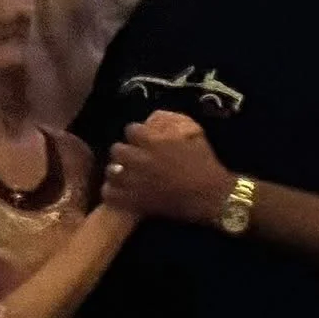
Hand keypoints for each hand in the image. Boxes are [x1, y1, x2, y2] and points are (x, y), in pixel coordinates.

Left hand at [102, 116, 233, 224]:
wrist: (209, 194)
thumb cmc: (204, 163)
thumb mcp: (195, 134)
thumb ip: (173, 122)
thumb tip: (155, 116)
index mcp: (154, 142)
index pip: (130, 129)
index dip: (136, 133)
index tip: (142, 138)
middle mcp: (140, 160)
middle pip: (116, 149)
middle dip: (123, 150)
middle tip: (132, 155)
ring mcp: (134, 181)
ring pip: (110, 170)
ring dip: (117, 170)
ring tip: (125, 173)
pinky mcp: (133, 200)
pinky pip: (109, 193)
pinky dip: (113, 191)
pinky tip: (122, 190)